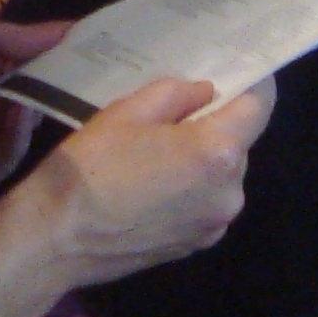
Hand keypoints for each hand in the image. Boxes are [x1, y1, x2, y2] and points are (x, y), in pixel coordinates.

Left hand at [0, 12, 61, 199]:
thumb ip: (15, 38)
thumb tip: (68, 31)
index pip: (18, 75)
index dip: (48, 64)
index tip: (84, 54)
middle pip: (24, 105)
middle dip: (49, 90)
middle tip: (79, 76)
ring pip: (21, 133)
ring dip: (34, 111)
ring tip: (44, 89)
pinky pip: (6, 159)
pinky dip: (18, 136)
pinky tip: (21, 111)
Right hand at [23, 75, 272, 290]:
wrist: (57, 239)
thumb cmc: (89, 167)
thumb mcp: (128, 110)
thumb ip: (178, 93)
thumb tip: (204, 93)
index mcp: (217, 152)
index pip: (260, 106)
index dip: (253, 83)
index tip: (236, 71)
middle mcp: (230, 191)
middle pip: (239, 142)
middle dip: (215, 124)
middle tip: (173, 116)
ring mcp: (216, 224)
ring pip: (222, 175)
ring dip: (201, 160)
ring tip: (155, 156)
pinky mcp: (197, 245)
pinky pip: (206, 203)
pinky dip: (191, 190)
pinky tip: (152, 188)